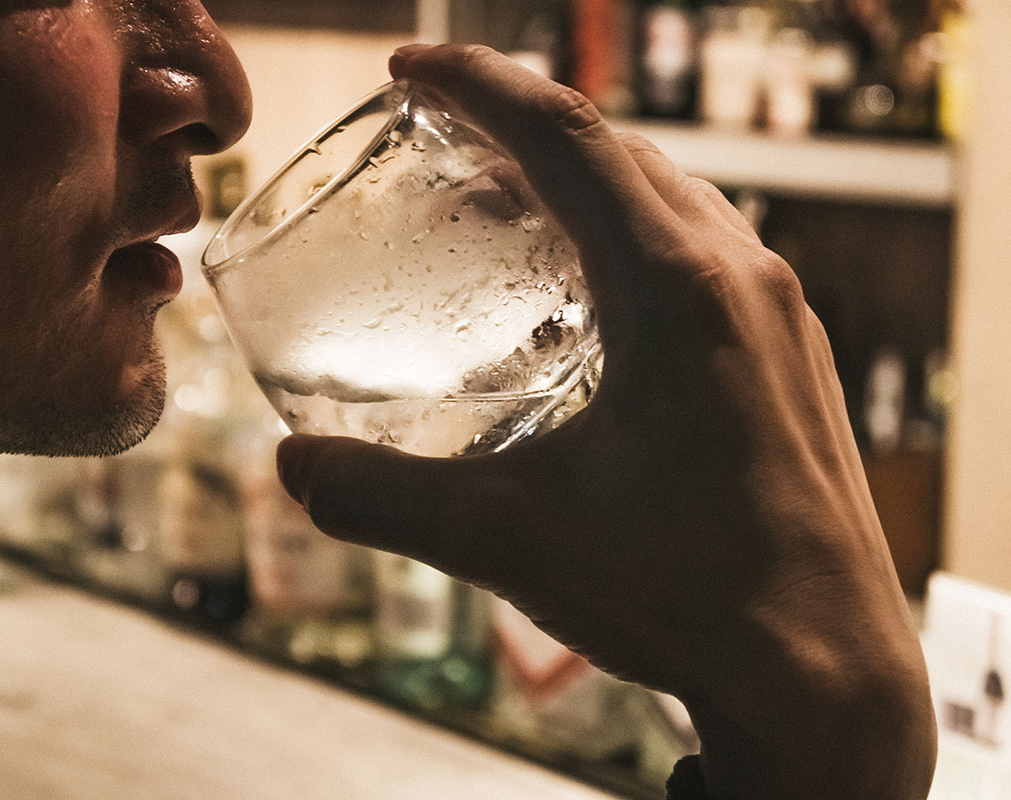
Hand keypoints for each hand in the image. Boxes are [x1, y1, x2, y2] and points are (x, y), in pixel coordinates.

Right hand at [276, 45, 934, 799]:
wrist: (820, 672)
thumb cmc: (685, 594)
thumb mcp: (507, 540)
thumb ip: (382, 498)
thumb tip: (290, 467)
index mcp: (676, 286)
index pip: (565, 136)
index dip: (477, 86)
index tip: (410, 69)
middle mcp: (741, 277)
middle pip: (619, 152)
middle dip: (520, 126)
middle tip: (441, 135)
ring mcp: (778, 315)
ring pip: (669, 199)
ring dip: (580, 180)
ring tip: (500, 209)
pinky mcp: (787, 359)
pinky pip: (705, 254)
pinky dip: (630, 236)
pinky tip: (587, 298)